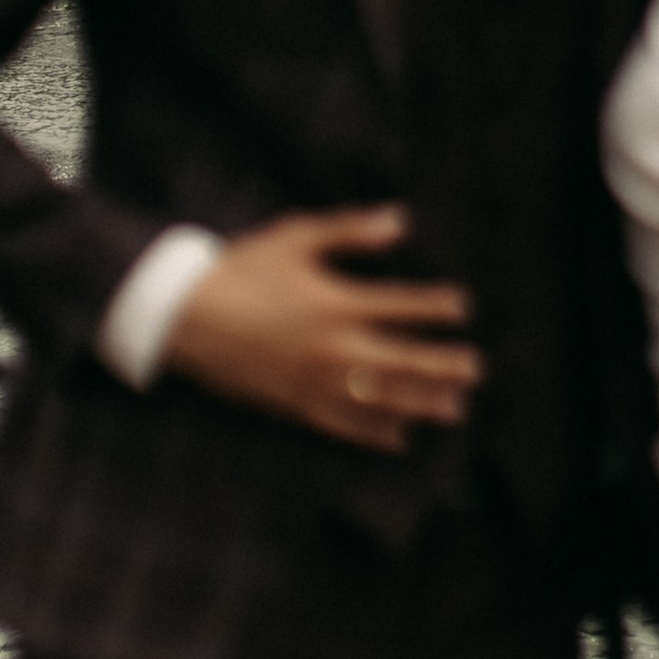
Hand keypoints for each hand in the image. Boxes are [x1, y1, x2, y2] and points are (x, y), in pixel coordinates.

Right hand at [160, 206, 479, 451]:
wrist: (182, 317)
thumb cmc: (240, 270)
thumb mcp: (295, 238)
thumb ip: (350, 230)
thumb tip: (401, 220)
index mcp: (336, 303)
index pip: (401, 305)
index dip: (436, 306)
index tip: (463, 306)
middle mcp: (332, 348)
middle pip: (401, 361)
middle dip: (442, 365)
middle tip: (476, 370)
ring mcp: (314, 382)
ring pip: (379, 399)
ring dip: (421, 403)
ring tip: (455, 408)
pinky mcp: (293, 406)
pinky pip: (342, 424)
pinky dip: (373, 433)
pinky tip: (399, 438)